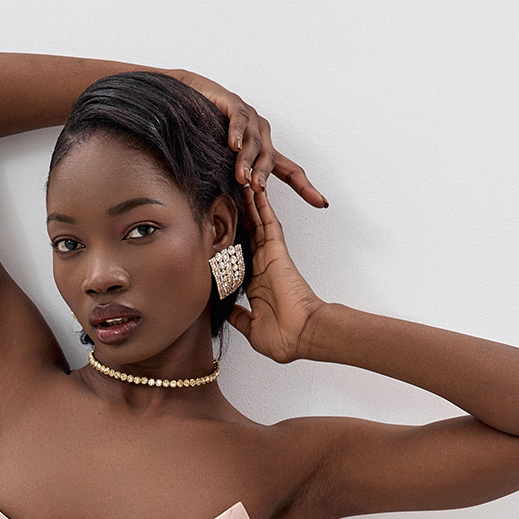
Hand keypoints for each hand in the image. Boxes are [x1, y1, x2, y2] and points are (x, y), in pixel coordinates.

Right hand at [170, 70, 328, 207]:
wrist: (183, 101)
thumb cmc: (201, 136)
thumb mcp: (220, 166)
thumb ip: (233, 184)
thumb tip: (237, 216)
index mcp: (262, 151)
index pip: (290, 172)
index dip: (305, 187)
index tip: (321, 203)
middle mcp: (260, 134)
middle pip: (270, 159)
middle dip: (263, 176)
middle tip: (258, 191)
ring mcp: (249, 118)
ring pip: (254, 143)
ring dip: (248, 162)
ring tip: (241, 177)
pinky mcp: (234, 103)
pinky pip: (239, 118)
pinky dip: (237, 132)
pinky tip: (233, 145)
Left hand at [226, 184, 322, 362]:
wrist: (303, 336)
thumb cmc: (284, 338)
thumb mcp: (251, 329)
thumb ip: (238, 318)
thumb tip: (226, 312)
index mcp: (254, 285)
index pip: (237, 257)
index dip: (227, 242)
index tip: (214, 230)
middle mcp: (261, 267)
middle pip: (246, 233)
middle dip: (237, 214)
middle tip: (225, 194)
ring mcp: (270, 257)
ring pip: (256, 222)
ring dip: (248, 202)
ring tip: (239, 179)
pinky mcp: (277, 251)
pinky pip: (268, 222)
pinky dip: (262, 205)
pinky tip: (255, 187)